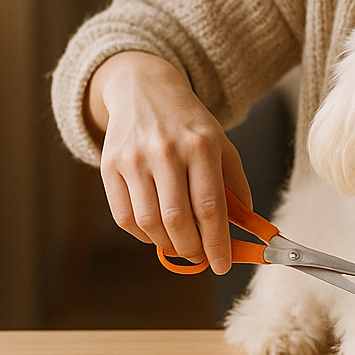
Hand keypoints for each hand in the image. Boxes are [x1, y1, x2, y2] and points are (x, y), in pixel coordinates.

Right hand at [87, 51, 252, 274]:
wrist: (144, 89)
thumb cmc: (189, 123)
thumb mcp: (222, 144)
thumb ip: (235, 185)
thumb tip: (245, 226)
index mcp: (201, 145)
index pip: (209, 207)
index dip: (216, 243)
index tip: (222, 265)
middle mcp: (166, 151)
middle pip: (177, 220)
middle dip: (191, 249)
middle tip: (200, 256)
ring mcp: (134, 158)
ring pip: (148, 222)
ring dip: (167, 244)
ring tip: (180, 244)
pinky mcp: (109, 165)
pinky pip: (124, 216)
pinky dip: (142, 234)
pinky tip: (155, 231)